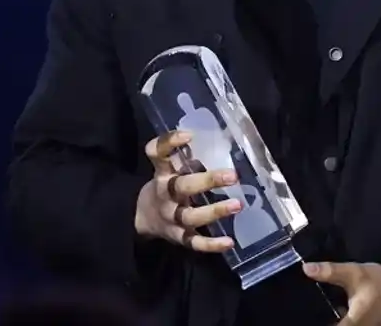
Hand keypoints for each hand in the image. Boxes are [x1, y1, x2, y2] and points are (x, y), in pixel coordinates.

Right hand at [134, 129, 240, 252]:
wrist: (143, 218)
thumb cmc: (166, 185)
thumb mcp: (169, 167)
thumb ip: (188, 156)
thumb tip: (223, 141)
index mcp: (162, 173)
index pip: (157, 154)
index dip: (169, 143)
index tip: (189, 135)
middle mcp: (165, 194)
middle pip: (183, 187)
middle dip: (208, 181)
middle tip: (233, 175)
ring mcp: (172, 217)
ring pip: (191, 216)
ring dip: (214, 211)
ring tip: (238, 204)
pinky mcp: (178, 237)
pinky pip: (194, 242)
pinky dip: (211, 245)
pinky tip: (229, 242)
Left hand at [304, 261, 380, 325]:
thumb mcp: (355, 274)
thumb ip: (330, 272)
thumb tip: (305, 269)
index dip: (310, 322)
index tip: (296, 316)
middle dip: (318, 318)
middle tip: (301, 309)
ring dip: (328, 318)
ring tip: (311, 308)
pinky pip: (345, 325)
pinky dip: (337, 319)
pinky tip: (329, 307)